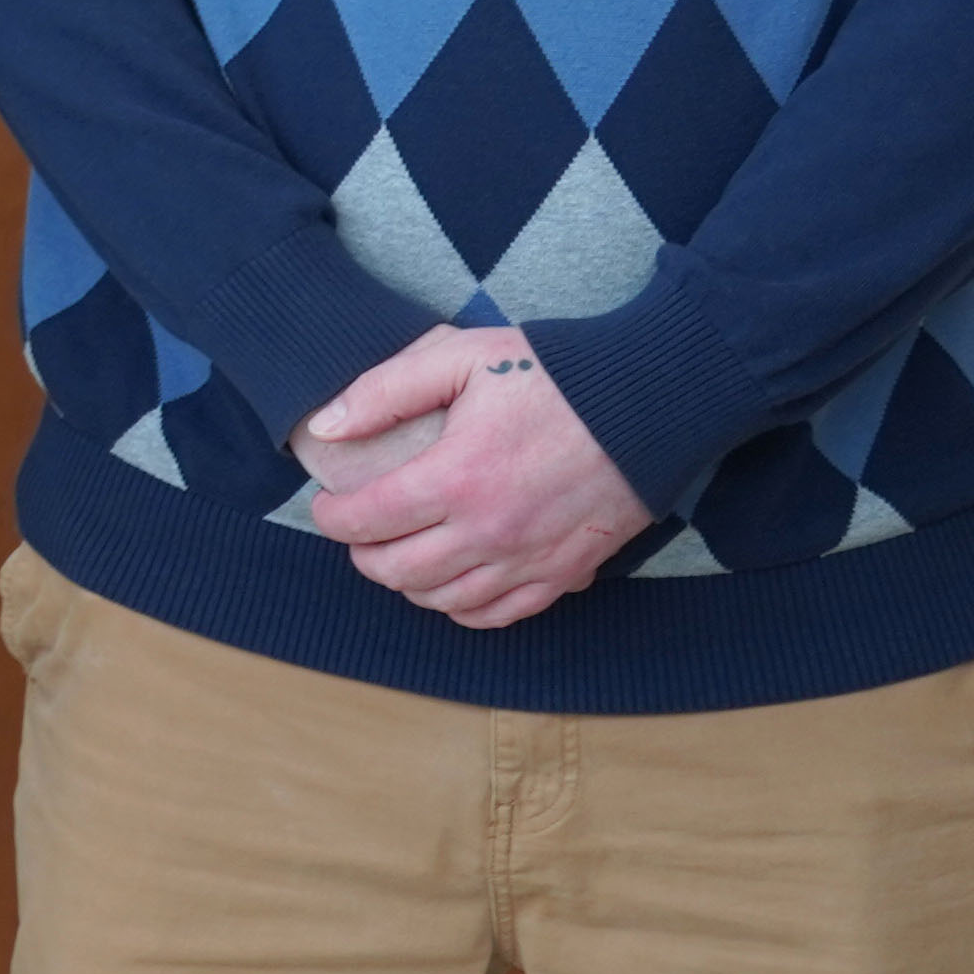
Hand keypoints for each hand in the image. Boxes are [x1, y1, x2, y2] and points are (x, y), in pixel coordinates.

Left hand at [304, 325, 652, 628]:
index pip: (364, 521)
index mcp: (456, 479)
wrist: (648, 404)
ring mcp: (528, 560)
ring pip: (441, 600)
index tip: (329, 502)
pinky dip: (461, 608)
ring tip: (397, 551)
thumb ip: (383, 391)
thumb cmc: (555, 375)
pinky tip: (449, 584)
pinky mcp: (563, 573)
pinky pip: (497, 615)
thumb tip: (325, 427)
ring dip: (406, 582)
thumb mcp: (461, 358)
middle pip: (396, 571)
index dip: (331, 517)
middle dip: (362, 553)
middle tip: (359, 527)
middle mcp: (489, 532)